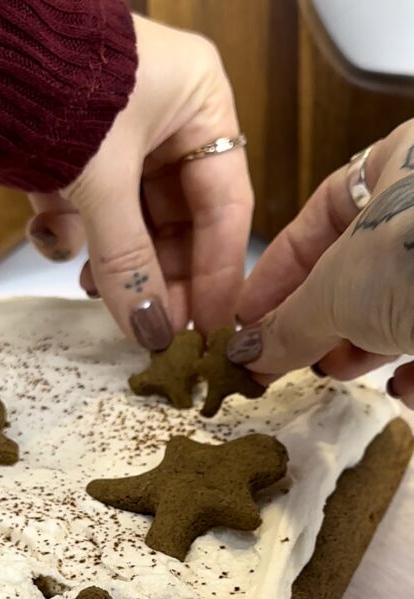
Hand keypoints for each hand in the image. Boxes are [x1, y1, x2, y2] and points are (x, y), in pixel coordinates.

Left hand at [26, 14, 252, 350]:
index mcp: (200, 100)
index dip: (218, 272)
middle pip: (178, 219)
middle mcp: (166, 114)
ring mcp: (118, 131)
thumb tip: (148, 328)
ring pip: (130, 219)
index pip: (225, 205)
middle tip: (150, 325)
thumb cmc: (49, 80)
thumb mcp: (101, 180)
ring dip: (112, 258)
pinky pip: (86, 206)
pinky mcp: (72, 148)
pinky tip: (49, 234)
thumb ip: (127, 260)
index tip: (209, 326)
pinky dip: (70, 230)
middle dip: (158, 273)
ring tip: (94, 287)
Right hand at [228, 119, 413, 407]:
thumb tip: (252, 350)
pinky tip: (405, 389)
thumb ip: (289, 322)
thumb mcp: (338, 287)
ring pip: (403, 303)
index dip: (277, 272)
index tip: (248, 318)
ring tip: (336, 373)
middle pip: (360, 266)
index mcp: (403, 161)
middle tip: (284, 357)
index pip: (321, 215)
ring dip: (365, 346)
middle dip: (320, 318)